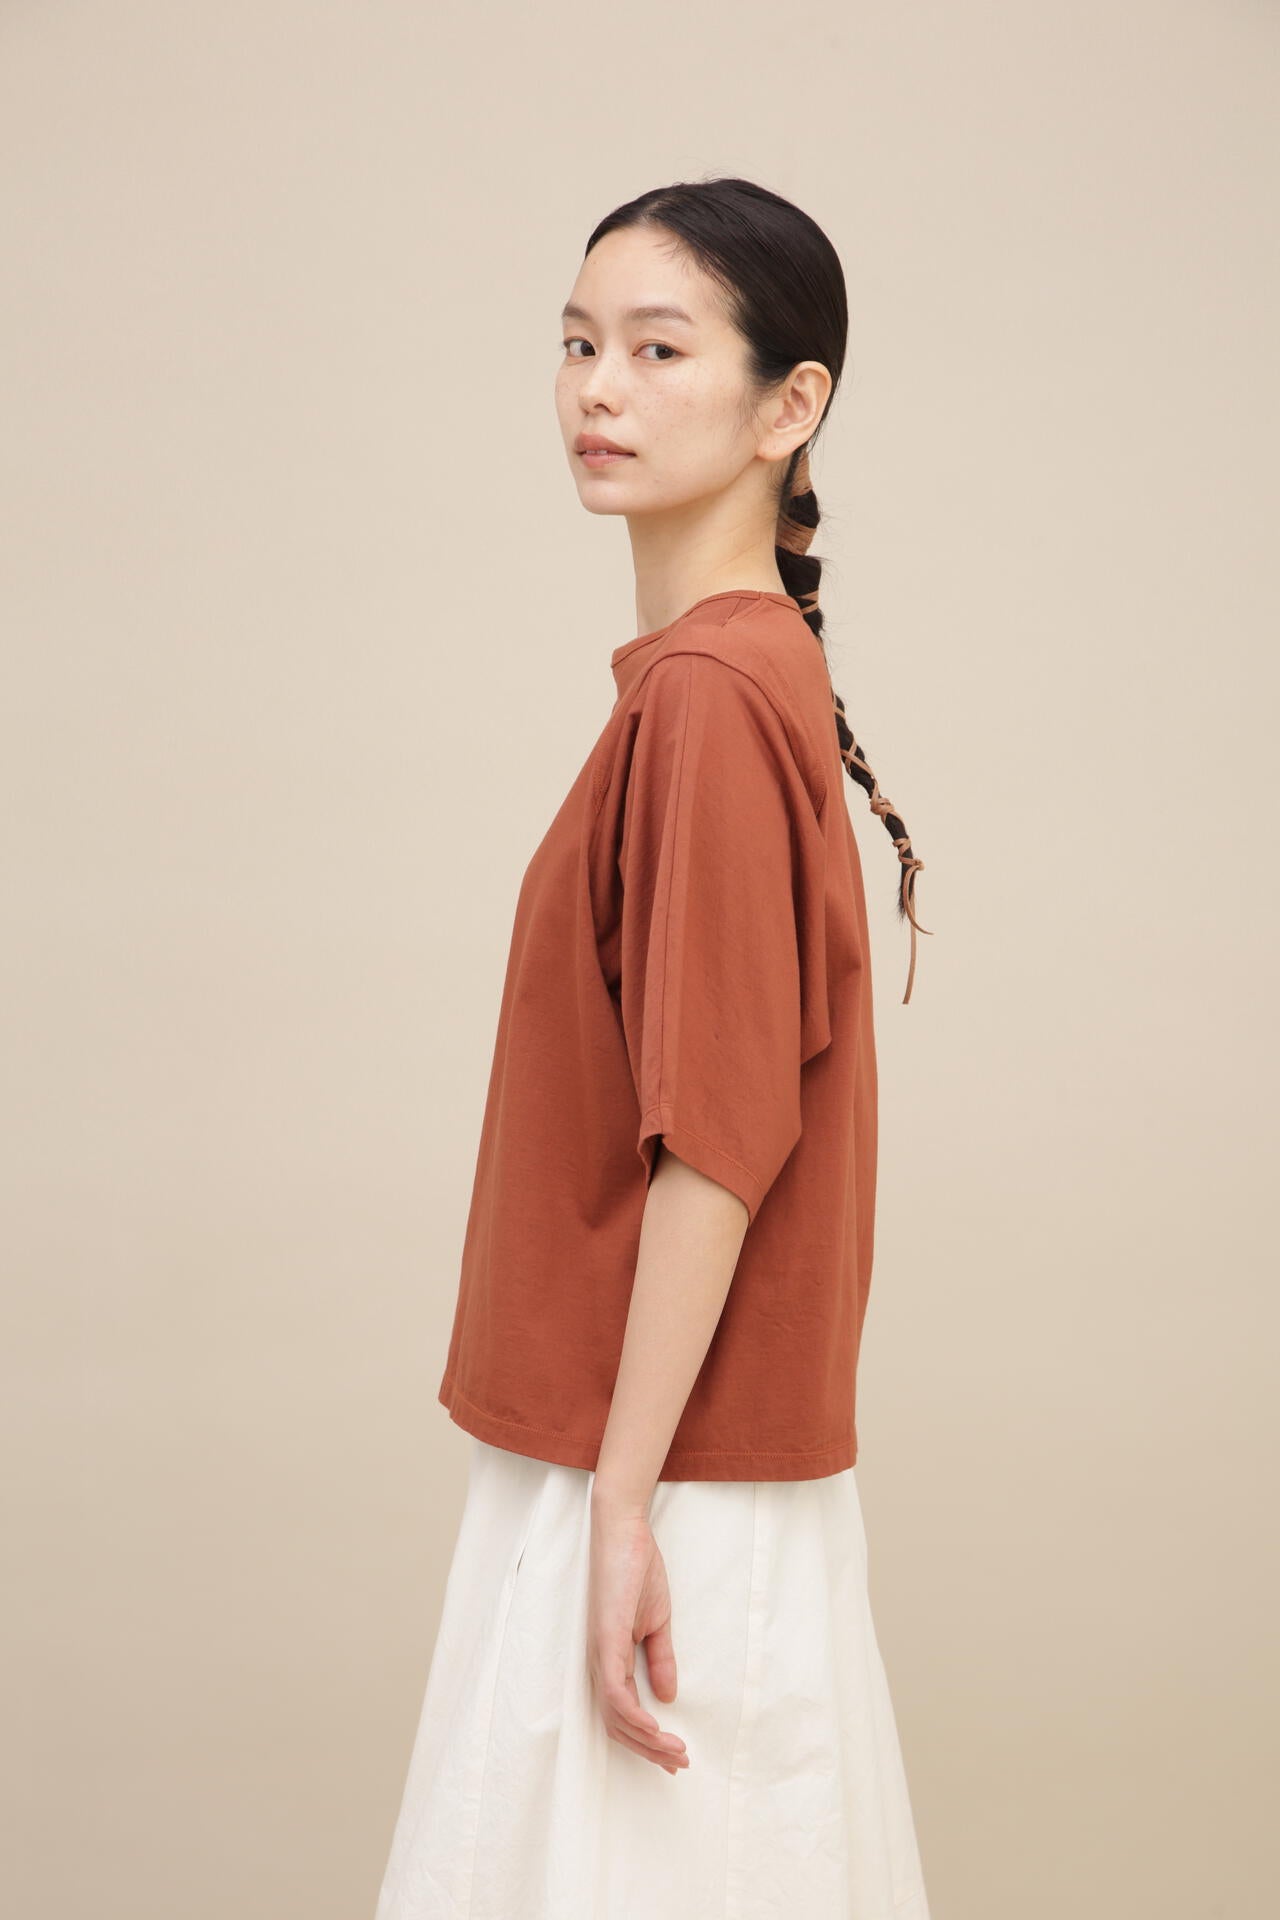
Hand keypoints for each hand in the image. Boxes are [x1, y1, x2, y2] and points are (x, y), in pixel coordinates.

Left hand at [586, 1498, 689, 1773]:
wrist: (625, 1531)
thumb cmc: (637, 1570)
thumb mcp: (656, 1622)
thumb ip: (660, 1659)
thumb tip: (667, 1697)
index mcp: (610, 1657)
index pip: (623, 1712)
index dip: (647, 1740)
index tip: (673, 1757)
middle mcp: (598, 1661)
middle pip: (617, 1723)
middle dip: (649, 1750)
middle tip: (678, 1764)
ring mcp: (599, 1652)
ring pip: (615, 1714)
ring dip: (646, 1739)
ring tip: (675, 1752)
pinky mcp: (605, 1639)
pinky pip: (613, 1689)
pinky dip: (632, 1714)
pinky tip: (654, 1729)